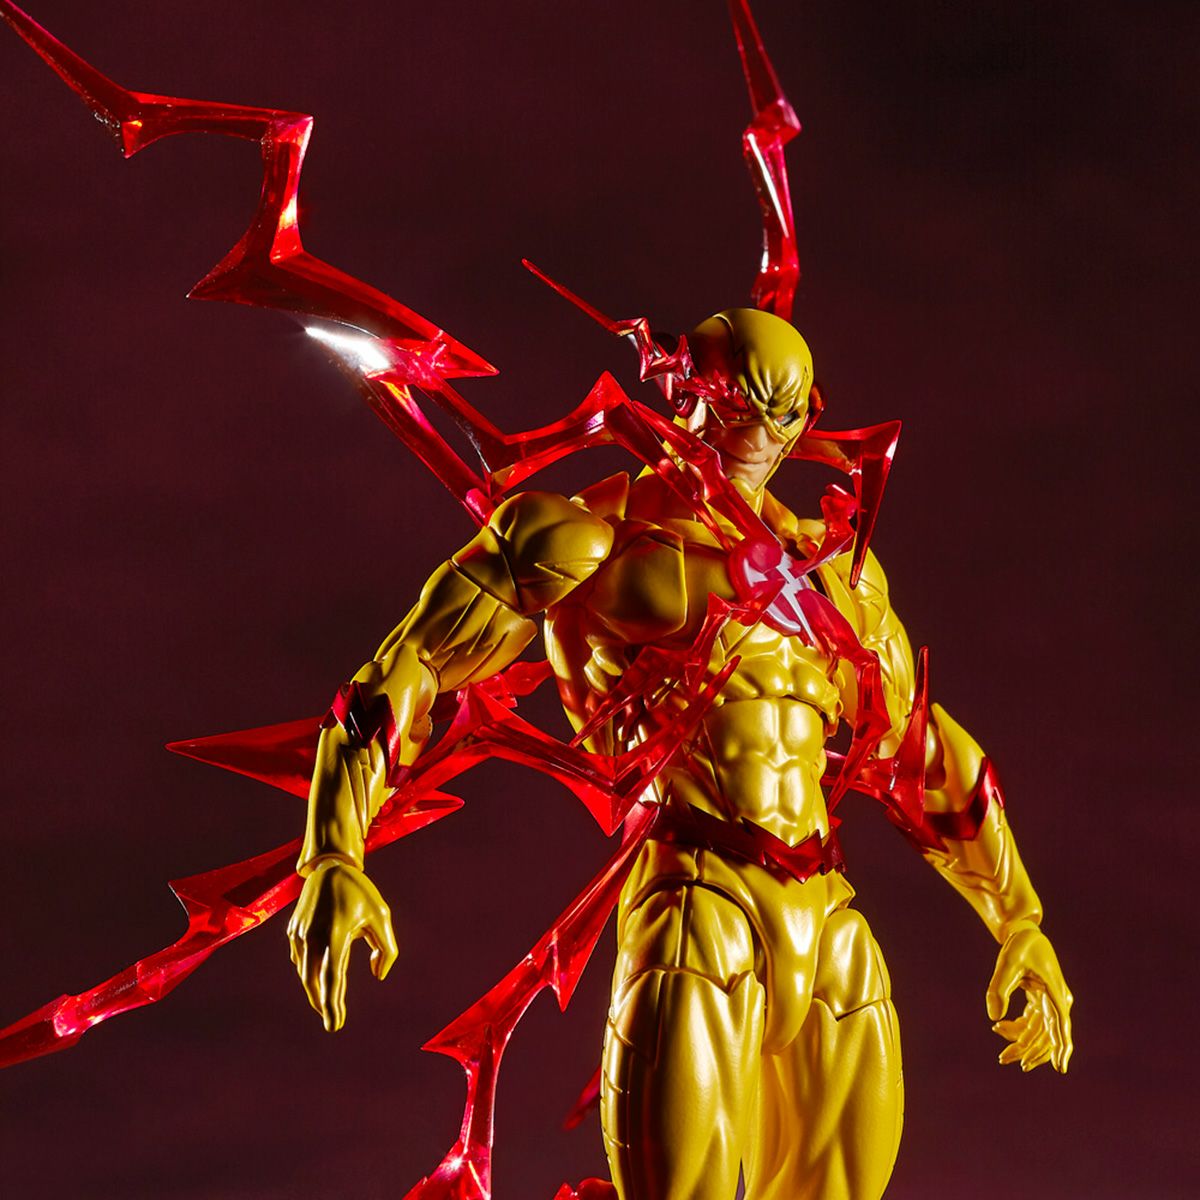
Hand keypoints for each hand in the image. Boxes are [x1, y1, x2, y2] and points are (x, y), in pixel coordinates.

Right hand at [286, 859, 398, 1030]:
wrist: (330, 868)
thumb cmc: (361, 893)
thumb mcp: (382, 916)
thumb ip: (387, 948)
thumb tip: (378, 974)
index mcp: (335, 934)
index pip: (332, 979)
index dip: (333, 1006)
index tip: (335, 1026)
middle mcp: (313, 937)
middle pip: (314, 982)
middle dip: (323, 1004)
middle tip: (334, 1021)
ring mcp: (299, 935)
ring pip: (305, 973)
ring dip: (315, 991)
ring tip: (328, 1004)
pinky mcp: (293, 931)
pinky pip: (300, 959)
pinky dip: (309, 972)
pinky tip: (318, 978)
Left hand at [986, 919, 1073, 1072]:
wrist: (1024, 932)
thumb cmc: (1019, 945)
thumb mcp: (1007, 962)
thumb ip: (999, 988)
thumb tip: (993, 1018)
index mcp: (1055, 993)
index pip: (1060, 1026)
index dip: (1061, 1048)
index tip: (1060, 1068)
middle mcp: (1057, 1001)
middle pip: (1046, 1034)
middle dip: (1029, 1051)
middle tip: (1004, 1060)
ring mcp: (1050, 1002)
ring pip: (1038, 1032)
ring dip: (1022, 1044)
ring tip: (1002, 1055)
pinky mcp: (1041, 1001)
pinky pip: (1032, 1023)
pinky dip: (1018, 1029)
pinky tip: (999, 1028)